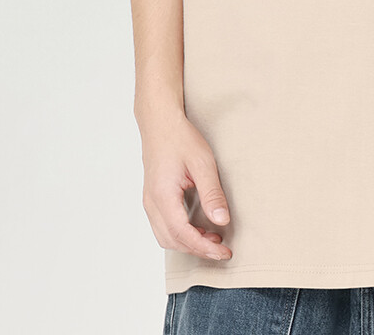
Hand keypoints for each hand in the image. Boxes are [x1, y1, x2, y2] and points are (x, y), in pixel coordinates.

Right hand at [140, 111, 233, 262]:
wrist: (160, 123)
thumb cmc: (180, 138)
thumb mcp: (202, 163)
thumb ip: (212, 193)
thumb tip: (222, 221)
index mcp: (163, 196)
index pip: (183, 234)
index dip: (204, 247)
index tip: (224, 252)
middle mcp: (151, 203)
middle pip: (172, 240)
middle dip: (198, 249)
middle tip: (222, 249)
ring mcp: (149, 201)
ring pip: (165, 237)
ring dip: (188, 243)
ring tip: (213, 239)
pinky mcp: (152, 198)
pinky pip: (163, 226)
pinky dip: (180, 234)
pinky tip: (198, 227)